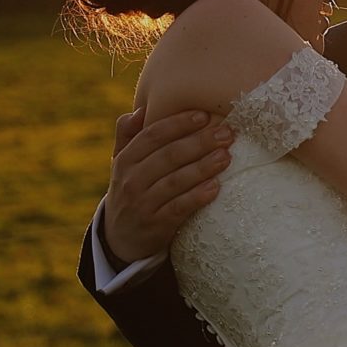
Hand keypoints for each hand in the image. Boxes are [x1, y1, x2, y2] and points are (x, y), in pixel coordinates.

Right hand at [102, 106, 232, 263]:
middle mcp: (131, 180)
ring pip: (175, 182)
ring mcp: (143, 204)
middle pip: (168, 156)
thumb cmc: (131, 189)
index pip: (152, 136)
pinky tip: (216, 187)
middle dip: (200, 142)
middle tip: (227, 133)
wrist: (119, 236)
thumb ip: (128, 135)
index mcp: (125, 160)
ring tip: (226, 156)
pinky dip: (197, 197)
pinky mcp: (156, 226)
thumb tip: (141, 109)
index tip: (204, 115)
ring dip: (203, 167)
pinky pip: (179, 209)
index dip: (178, 124)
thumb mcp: (122, 163)